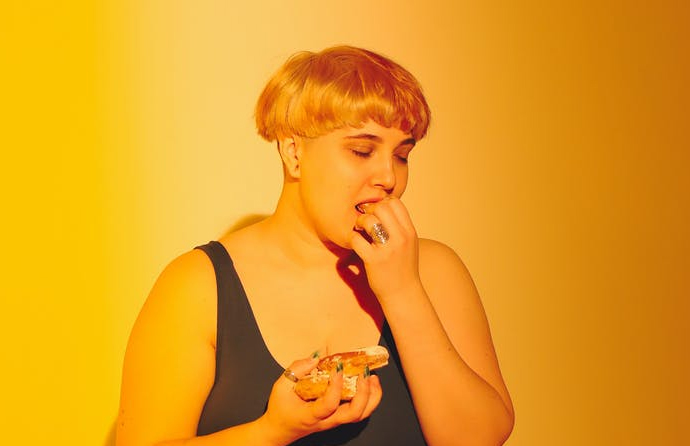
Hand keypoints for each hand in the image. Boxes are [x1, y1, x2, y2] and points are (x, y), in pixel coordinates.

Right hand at [260, 355, 382, 444]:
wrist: (280, 430)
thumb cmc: (280, 409)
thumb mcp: (281, 387)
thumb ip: (296, 370)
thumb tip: (316, 357)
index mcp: (311, 415)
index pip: (329, 404)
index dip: (337, 386)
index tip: (338, 367)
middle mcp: (327, 420)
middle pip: (354, 413)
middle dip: (364, 392)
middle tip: (364, 372)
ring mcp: (335, 421)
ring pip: (361, 415)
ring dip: (372, 396)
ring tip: (373, 377)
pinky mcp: (339, 417)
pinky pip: (360, 411)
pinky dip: (369, 398)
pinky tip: (369, 382)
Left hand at [350, 197, 421, 303]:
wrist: (403, 293)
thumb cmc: (403, 267)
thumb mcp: (409, 243)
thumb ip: (400, 227)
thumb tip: (384, 207)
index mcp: (410, 232)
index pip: (396, 203)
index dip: (383, 203)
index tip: (377, 213)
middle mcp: (401, 238)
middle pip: (381, 207)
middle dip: (369, 210)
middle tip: (365, 221)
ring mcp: (387, 249)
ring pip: (369, 220)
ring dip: (360, 222)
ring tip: (360, 230)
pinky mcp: (373, 260)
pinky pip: (357, 239)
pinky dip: (353, 238)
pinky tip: (356, 243)